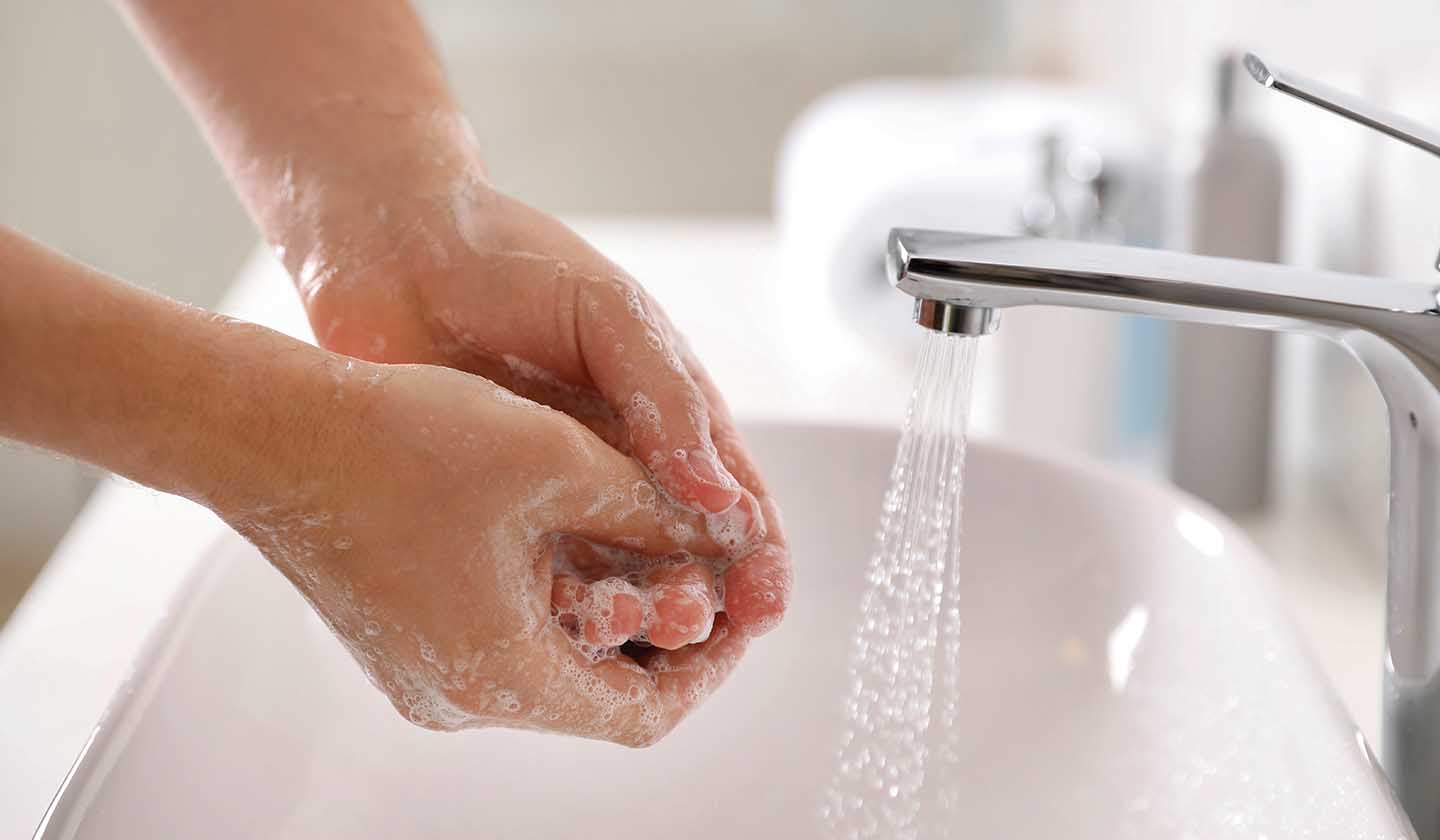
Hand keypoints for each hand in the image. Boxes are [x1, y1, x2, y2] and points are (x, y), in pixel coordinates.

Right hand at [225, 359, 747, 745]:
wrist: (267, 431)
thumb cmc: (397, 442)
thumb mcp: (557, 461)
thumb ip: (656, 505)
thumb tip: (731, 528)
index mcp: (501, 676)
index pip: (644, 713)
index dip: (710, 665)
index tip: (739, 609)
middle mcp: (461, 697)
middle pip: (602, 694)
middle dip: (665, 632)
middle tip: (704, 571)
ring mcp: (427, 674)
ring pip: (557, 664)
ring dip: (613, 612)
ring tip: (653, 546)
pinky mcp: (407, 641)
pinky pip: (508, 641)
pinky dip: (558, 602)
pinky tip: (581, 540)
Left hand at [281, 160, 790, 636]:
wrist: (387, 247)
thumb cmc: (507, 258)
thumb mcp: (607, 314)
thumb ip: (666, 399)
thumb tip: (725, 500)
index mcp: (668, 414)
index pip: (734, 500)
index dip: (759, 559)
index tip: (764, 606)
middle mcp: (622, 464)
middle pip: (682, 559)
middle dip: (698, 602)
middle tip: (688, 630)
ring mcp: (557, 494)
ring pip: (613, 581)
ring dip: (628, 618)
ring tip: (628, 637)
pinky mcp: (491, 513)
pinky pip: (535, 580)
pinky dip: (554, 614)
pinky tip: (554, 634)